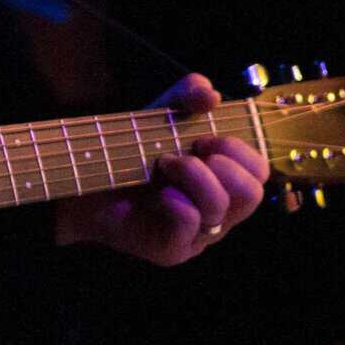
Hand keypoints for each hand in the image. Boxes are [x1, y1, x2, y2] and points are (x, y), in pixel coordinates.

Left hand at [52, 73, 270, 265]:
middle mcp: (218, 212)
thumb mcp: (161, 114)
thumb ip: (186, 96)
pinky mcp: (172, 249)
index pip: (259, 173)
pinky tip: (157, 191)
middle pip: (252, 194)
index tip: (206, 136)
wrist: (85, 177)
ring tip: (164, 162)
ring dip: (193, 175)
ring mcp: (197, 235)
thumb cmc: (132, 149)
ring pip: (220, 209)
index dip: (240, 150)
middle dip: (224, 164)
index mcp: (224, 183)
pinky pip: (190, 225)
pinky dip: (176, 200)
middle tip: (191, 150)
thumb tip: (211, 94)